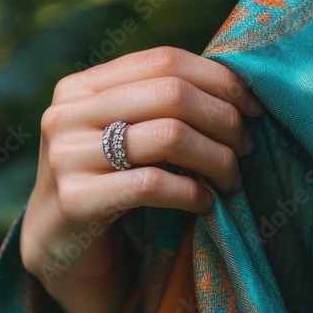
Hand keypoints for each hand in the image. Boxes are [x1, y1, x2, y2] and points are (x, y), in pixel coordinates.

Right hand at [20, 46, 264, 312]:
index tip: (253, 107)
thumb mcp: (125, 135)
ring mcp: (66, 156)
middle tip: (245, 148)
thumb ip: (159, 106)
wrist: (59, 250)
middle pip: (171, 93)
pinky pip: (153, 185)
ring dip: (215, 158)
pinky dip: (192, 193)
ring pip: (169, 136)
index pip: (164, 61)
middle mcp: (66, 114)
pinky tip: (205, 204)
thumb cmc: (108, 187)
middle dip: (223, 120)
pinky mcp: (75, 200)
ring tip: (230, 178)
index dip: (218, 80)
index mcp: (80, 86)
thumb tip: (239, 87)